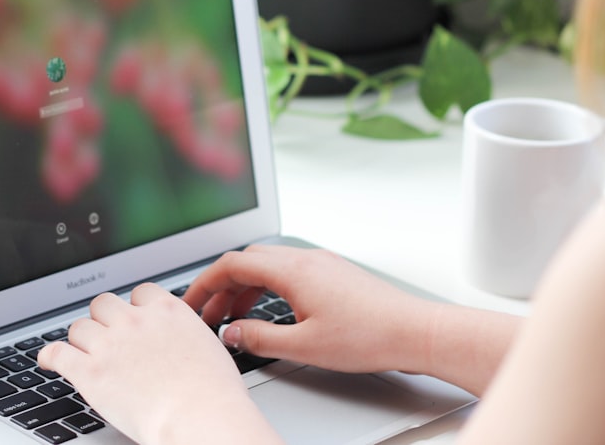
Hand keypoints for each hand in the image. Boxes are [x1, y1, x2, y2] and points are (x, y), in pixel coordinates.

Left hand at [37, 283, 281, 444]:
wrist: (199, 418)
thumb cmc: (213, 393)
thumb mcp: (207, 346)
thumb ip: (185, 332)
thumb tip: (178, 338)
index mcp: (166, 311)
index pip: (140, 293)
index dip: (134, 307)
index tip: (133, 318)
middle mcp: (135, 320)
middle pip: (104, 304)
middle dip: (104, 319)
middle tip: (107, 338)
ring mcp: (110, 344)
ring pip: (79, 327)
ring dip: (82, 340)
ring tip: (83, 353)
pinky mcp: (89, 371)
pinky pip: (57, 353)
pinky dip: (49, 356)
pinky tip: (47, 360)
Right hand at [183, 245, 436, 374]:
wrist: (414, 330)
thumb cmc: (368, 336)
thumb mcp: (304, 346)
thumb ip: (259, 338)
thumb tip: (230, 333)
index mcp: (292, 270)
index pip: (232, 264)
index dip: (204, 283)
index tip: (190, 303)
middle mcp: (305, 258)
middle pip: (248, 260)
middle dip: (222, 285)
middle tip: (210, 314)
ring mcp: (321, 263)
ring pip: (268, 264)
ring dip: (245, 287)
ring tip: (236, 317)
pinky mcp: (334, 273)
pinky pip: (288, 271)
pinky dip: (268, 287)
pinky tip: (272, 312)